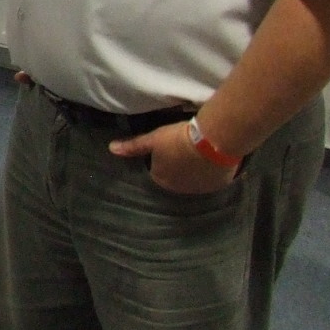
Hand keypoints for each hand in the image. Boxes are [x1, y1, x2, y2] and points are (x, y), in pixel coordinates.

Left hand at [109, 121, 238, 195]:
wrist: (213, 141)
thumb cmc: (177, 139)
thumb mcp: (153, 139)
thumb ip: (133, 146)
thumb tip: (111, 148)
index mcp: (162, 180)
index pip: (158, 172)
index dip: (163, 160)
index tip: (169, 148)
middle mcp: (180, 190)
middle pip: (177, 178)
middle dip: (179, 167)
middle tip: (185, 149)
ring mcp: (200, 189)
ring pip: (195, 180)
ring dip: (196, 170)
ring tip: (201, 153)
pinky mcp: (218, 185)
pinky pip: (212, 179)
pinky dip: (211, 172)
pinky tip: (214, 159)